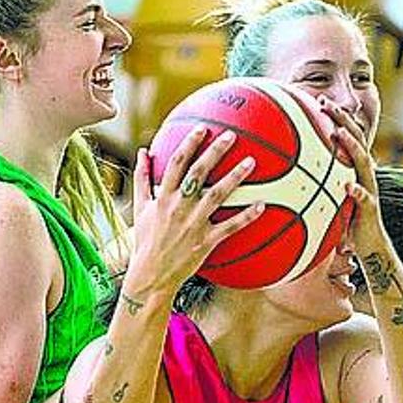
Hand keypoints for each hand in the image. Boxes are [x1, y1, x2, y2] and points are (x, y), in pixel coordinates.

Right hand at [127, 127, 262, 295]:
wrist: (151, 274)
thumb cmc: (146, 240)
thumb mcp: (140, 207)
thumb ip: (142, 178)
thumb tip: (143, 151)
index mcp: (163, 196)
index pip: (177, 163)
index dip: (190, 143)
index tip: (203, 128)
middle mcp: (179, 207)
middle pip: (198, 173)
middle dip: (214, 152)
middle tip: (231, 136)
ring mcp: (194, 224)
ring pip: (217, 196)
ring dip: (235, 177)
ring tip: (251, 162)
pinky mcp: (206, 241)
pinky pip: (229, 227)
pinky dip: (246, 216)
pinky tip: (262, 205)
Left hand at [323, 103, 382, 249]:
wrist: (368, 244)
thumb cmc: (345, 220)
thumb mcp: (327, 197)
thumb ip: (314, 184)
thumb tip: (283, 175)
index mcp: (354, 168)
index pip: (348, 136)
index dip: (336, 118)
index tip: (319, 101)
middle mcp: (364, 173)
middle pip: (357, 139)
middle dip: (342, 119)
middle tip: (325, 103)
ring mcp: (369, 189)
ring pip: (364, 162)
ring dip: (352, 146)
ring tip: (339, 134)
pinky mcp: (371, 209)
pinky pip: (365, 198)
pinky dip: (358, 191)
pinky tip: (348, 187)